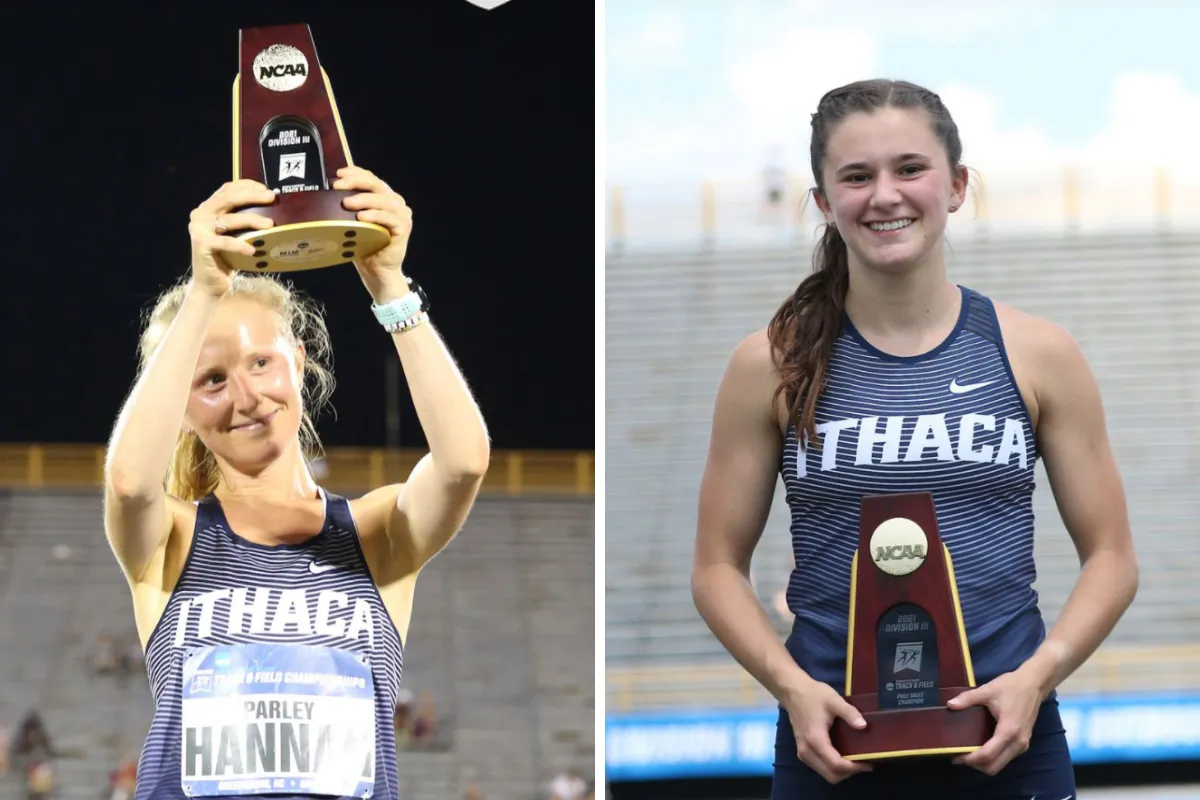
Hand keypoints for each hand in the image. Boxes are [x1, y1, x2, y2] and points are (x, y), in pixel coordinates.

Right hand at [187, 180, 276, 296]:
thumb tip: (272, 208)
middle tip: (272, 197)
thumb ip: (243, 219)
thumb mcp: (236, 234)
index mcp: (208, 207)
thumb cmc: (228, 257)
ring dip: (252, 220)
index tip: (266, 189)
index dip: (247, 185)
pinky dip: (240, 245)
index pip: (228, 189)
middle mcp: (201, 214)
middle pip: (228, 198)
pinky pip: (225, 242)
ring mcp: (199, 228)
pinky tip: (252, 250)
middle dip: (252, 196)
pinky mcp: (201, 244)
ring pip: (230, 220)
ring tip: (270, 224)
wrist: (210, 283)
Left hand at [335, 166, 413, 301]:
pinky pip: (389, 217)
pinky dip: (375, 215)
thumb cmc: (362, 246)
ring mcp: (401, 214)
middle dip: (356, 182)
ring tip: (347, 203)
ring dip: (364, 199)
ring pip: (383, 200)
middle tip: (338, 186)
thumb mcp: (351, 222)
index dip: (355, 173)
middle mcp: (394, 201)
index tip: (338, 174)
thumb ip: (347, 206)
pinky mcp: (404, 227)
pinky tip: (362, 217)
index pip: (370, 178)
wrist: (376, 271)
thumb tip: (324, 194)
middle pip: (376, 184)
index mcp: (382, 196)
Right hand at [781, 676, 872, 783]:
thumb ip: (849, 713)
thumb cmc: (813, 695)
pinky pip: (820, 768)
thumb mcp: (833, 700)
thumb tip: (864, 726)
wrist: (793, 692)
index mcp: (815, 740)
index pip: (836, 765)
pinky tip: (842, 756)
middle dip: (849, 773)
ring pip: (825, 774)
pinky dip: (832, 768)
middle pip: (831, 775)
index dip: (854, 768)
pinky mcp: (802, 751)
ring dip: (841, 772)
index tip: (868, 763)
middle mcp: (807, 751)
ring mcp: (803, 753)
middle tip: (863, 762)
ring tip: (855, 760)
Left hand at [947, 667, 1045, 774]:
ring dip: (984, 763)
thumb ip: (968, 698)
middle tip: (959, 756)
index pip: (987, 755)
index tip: (955, 756)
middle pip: (994, 766)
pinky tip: (981, 747)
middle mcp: (1018, 743)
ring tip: (967, 752)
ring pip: (1001, 764)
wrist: (1034, 684)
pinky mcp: (1023, 743)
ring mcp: (1023, 745)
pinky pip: (1006, 757)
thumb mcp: (987, 690)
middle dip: (976, 765)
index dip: (970, 759)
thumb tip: (950, 705)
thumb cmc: (1011, 686)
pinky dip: (993, 758)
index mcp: (1008, 731)